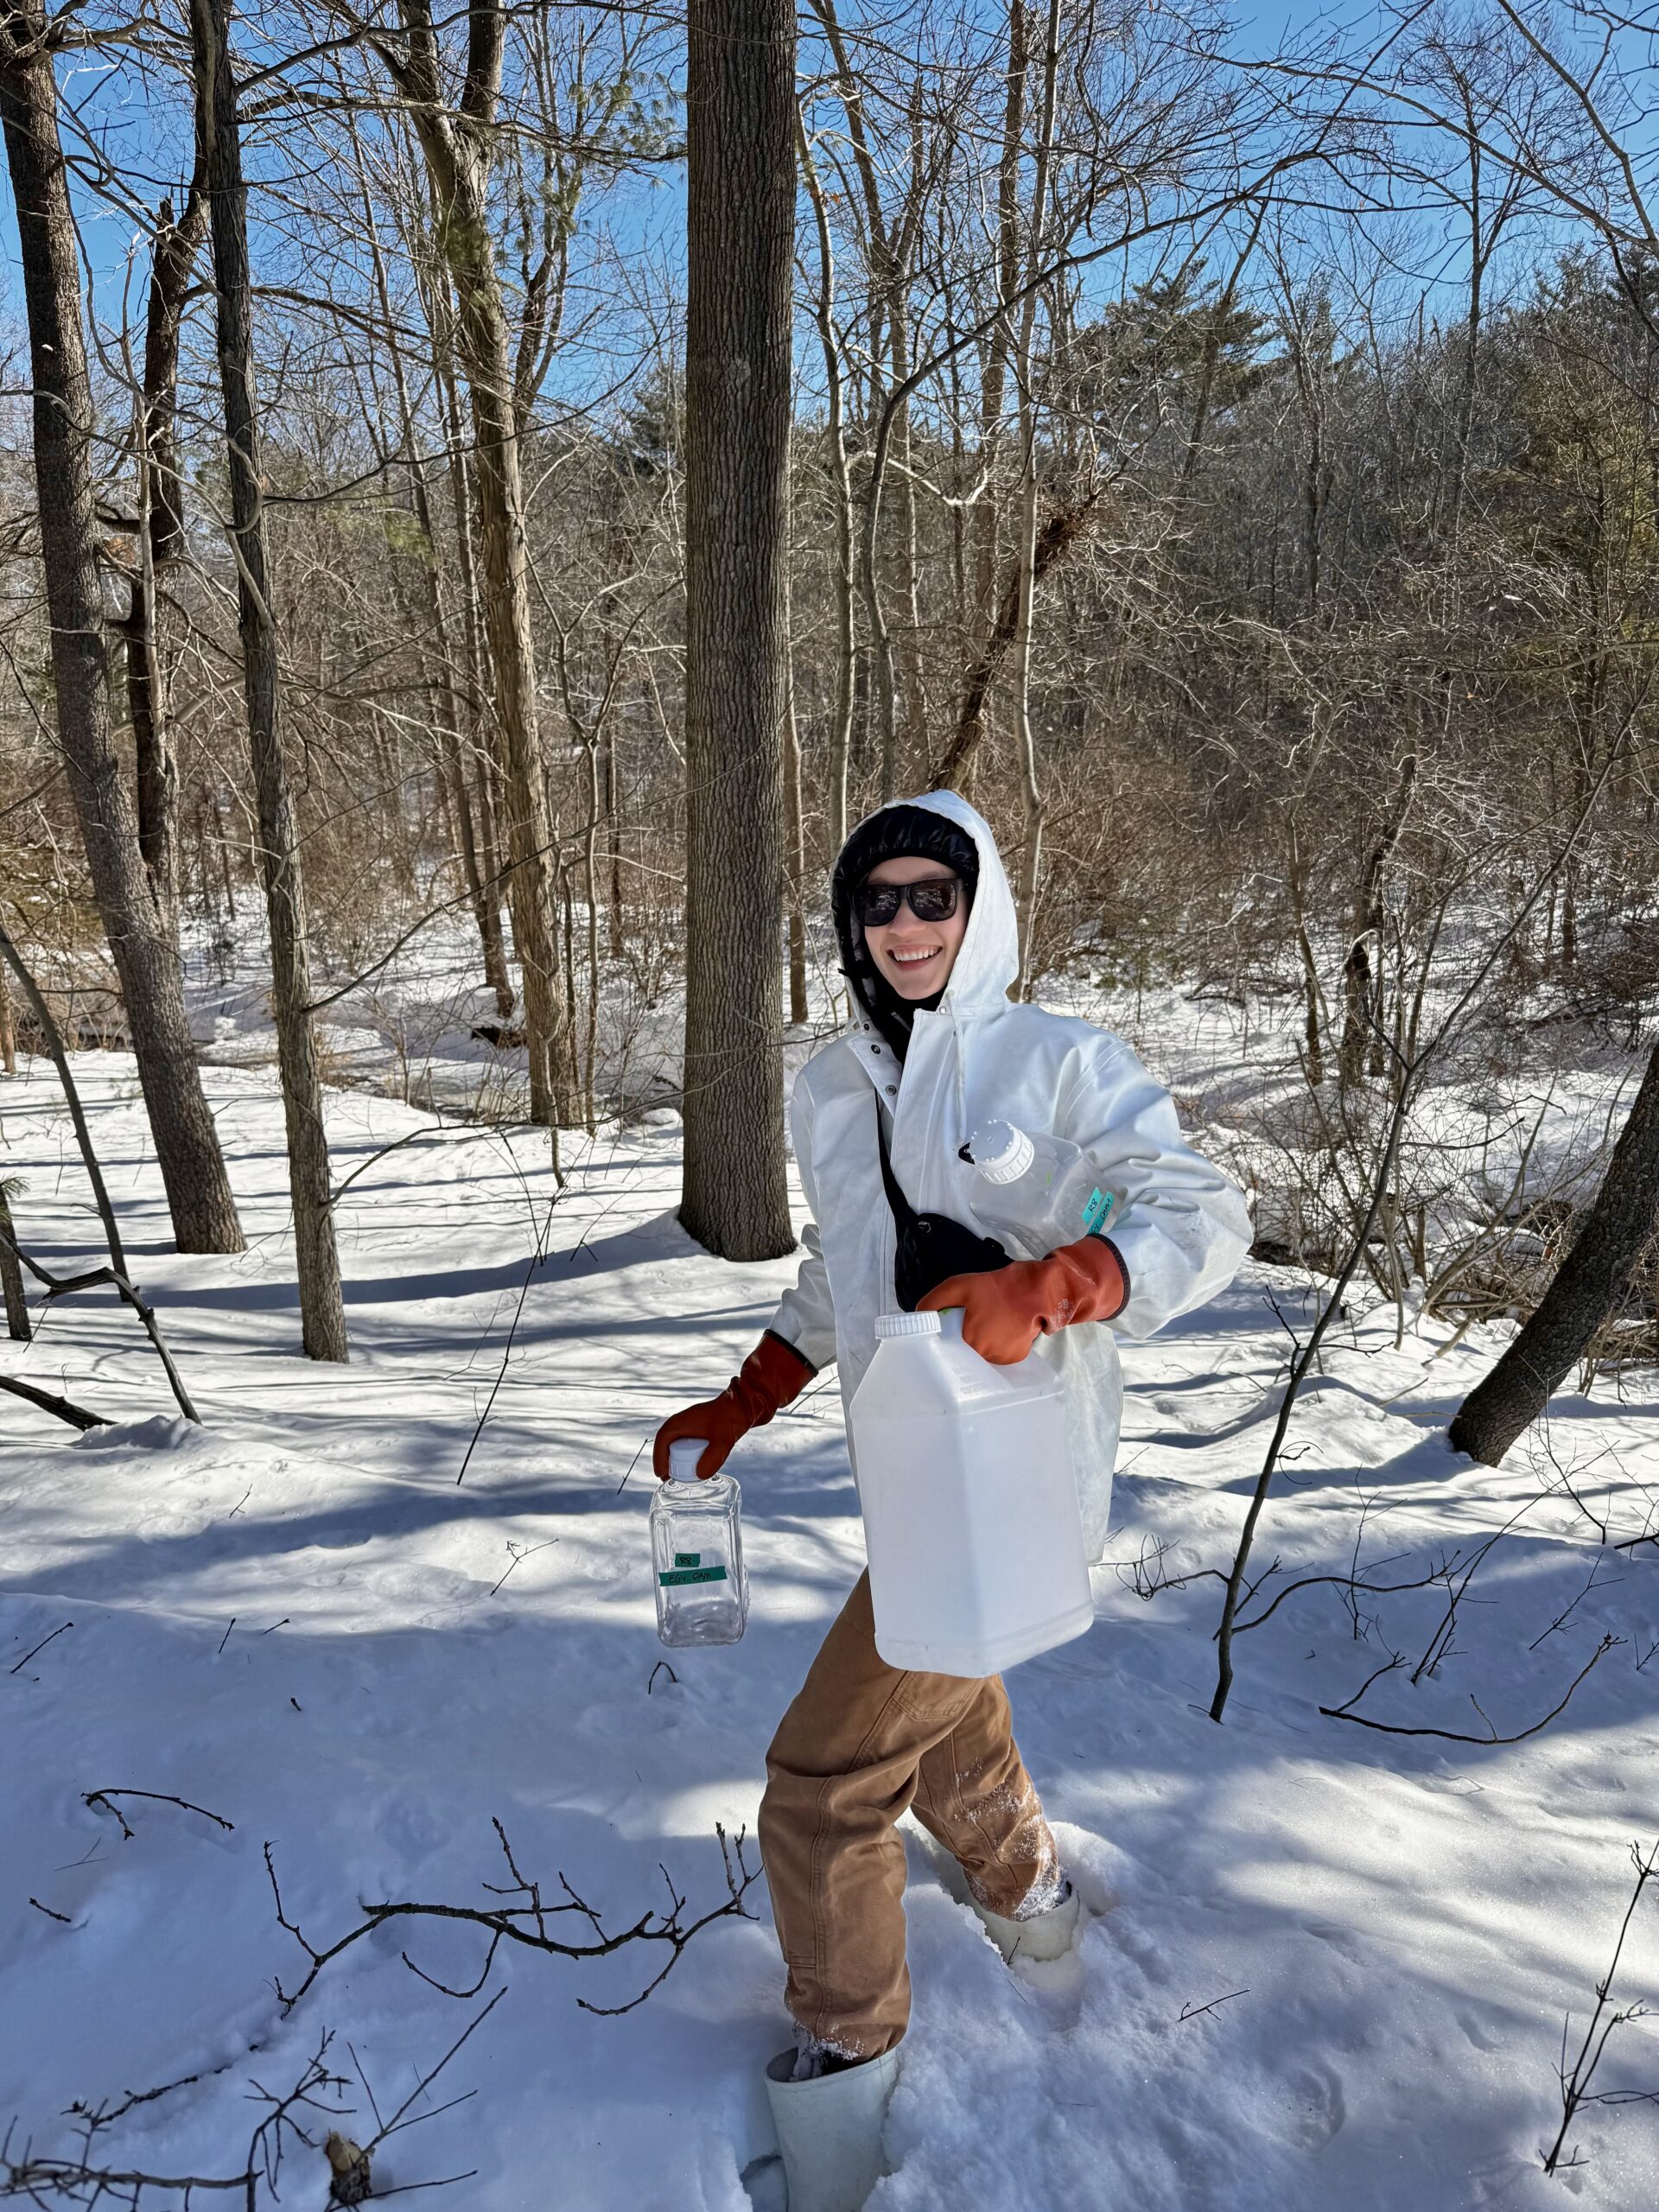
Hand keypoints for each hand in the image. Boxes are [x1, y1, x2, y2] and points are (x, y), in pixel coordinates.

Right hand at [651, 1332, 814, 1478]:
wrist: (744, 1406)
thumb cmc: (731, 1418)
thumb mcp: (723, 1440)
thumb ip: (713, 1458)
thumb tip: (699, 1476)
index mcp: (680, 1422)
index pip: (662, 1441)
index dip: (659, 1459)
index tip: (661, 1475)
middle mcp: (682, 1423)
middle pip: (667, 1444)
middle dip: (666, 1462)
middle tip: (669, 1479)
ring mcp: (690, 1425)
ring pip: (676, 1444)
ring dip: (676, 1459)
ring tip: (679, 1476)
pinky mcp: (698, 1429)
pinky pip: (685, 1443)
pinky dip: (685, 1455)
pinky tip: (693, 1466)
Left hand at [919, 1239, 1127, 1364]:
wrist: (1035, 1291)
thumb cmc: (995, 1288)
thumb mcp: (958, 1286)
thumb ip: (932, 1302)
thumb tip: (917, 1317)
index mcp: (969, 1342)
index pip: (946, 1352)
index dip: (944, 1342)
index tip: (945, 1332)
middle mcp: (985, 1357)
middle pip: (963, 1355)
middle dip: (962, 1341)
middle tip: (969, 1322)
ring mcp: (1001, 1360)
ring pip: (981, 1356)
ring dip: (980, 1343)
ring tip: (987, 1323)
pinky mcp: (1015, 1358)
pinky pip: (997, 1355)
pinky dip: (996, 1345)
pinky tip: (1000, 1329)